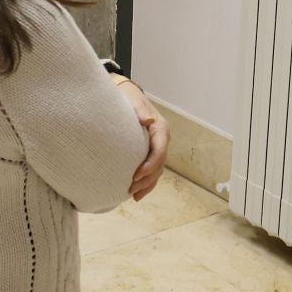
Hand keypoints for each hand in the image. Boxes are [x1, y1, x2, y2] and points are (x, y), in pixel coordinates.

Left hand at [116, 78, 169, 200]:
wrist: (128, 96)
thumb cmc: (130, 99)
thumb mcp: (135, 101)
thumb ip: (141, 111)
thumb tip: (149, 120)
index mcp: (161, 129)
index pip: (159, 151)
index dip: (150, 165)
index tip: (136, 175)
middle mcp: (162, 140)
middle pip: (159, 164)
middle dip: (147, 179)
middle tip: (132, 188)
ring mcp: (158, 147)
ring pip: (157, 171)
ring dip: (147, 185)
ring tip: (134, 195)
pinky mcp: (150, 152)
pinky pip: (152, 171)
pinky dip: (146, 183)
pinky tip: (136, 194)